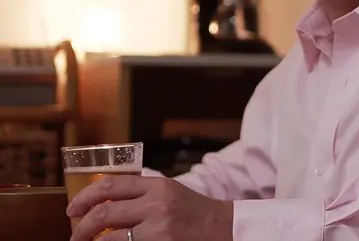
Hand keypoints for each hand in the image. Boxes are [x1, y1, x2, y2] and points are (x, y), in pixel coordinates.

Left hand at [66, 175, 232, 240]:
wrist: (224, 228)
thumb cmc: (195, 211)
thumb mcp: (170, 192)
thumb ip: (142, 194)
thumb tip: (105, 204)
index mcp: (157, 185)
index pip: (111, 185)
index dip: (85, 197)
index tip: (72, 209)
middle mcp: (156, 204)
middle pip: (104, 212)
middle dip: (81, 228)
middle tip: (75, 236)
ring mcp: (158, 228)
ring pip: (110, 238)